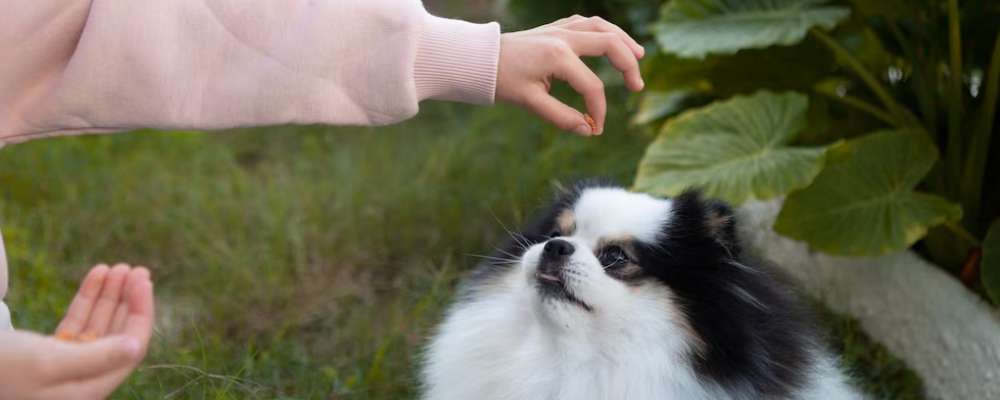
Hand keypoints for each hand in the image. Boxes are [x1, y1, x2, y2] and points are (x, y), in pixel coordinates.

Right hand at [0, 264, 154, 399]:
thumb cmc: (2, 367)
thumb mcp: (49, 362)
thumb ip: (97, 358)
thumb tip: (137, 347)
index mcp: (87, 389)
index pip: (130, 349)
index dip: (140, 313)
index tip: (143, 280)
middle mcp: (80, 380)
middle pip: (116, 335)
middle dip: (128, 301)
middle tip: (137, 269)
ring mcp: (64, 366)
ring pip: (97, 326)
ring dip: (110, 296)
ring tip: (119, 267)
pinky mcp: (47, 354)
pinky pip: (76, 323)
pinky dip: (87, 299)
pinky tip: (97, 274)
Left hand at [496, 15, 644, 135]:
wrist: (481, 59)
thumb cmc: (503, 81)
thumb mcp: (530, 103)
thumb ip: (561, 117)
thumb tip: (588, 131)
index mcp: (557, 57)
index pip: (592, 86)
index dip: (599, 110)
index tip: (596, 128)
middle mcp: (563, 38)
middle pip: (609, 45)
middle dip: (628, 66)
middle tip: (637, 87)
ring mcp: (561, 28)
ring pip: (602, 27)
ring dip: (623, 41)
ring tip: (638, 57)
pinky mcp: (556, 27)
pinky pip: (588, 23)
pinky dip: (605, 31)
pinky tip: (612, 42)